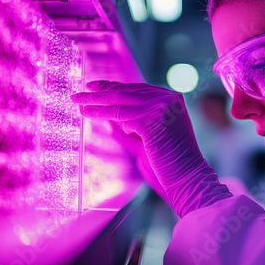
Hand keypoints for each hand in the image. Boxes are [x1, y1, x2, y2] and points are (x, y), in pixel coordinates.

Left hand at [71, 80, 231, 216]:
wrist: (187, 178)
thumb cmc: (170, 164)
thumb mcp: (150, 139)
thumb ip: (134, 127)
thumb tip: (112, 121)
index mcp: (172, 99)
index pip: (137, 89)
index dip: (114, 86)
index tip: (95, 86)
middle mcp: (168, 98)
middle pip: (127, 92)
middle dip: (100, 92)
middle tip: (79, 93)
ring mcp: (162, 107)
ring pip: (120, 102)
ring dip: (95, 103)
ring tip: (77, 104)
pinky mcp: (152, 118)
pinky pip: (120, 115)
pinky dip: (104, 115)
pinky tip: (89, 116)